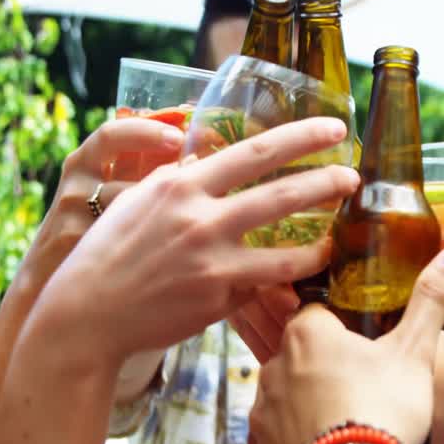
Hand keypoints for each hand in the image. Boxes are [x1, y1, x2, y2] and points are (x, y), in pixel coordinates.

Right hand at [32, 117, 359, 362]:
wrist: (88, 313)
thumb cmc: (110, 254)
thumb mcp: (140, 202)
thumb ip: (180, 180)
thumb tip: (212, 160)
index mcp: (182, 184)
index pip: (255, 151)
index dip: (301, 137)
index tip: (333, 129)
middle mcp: (200, 218)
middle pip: (281, 192)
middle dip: (327, 179)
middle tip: (355, 174)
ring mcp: (212, 261)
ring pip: (287, 248)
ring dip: (324, 239)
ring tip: (344, 231)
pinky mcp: (218, 298)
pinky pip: (264, 284)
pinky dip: (288, 278)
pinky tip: (309, 273)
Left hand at [249, 247, 443, 443]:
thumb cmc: (382, 410)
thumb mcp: (414, 352)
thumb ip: (430, 301)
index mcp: (307, 331)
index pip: (318, 309)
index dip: (342, 321)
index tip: (362, 336)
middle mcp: (275, 361)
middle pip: (302, 349)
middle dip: (326, 360)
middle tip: (361, 379)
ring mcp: (264, 403)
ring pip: (288, 387)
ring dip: (309, 394)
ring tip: (346, 413)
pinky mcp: (261, 441)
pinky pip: (279, 424)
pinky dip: (298, 428)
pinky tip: (324, 439)